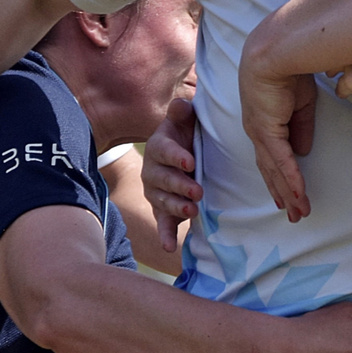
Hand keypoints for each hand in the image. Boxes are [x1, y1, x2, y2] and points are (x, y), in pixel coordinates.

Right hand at [142, 98, 200, 252]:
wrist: (182, 155)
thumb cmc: (186, 135)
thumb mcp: (185, 121)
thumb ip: (182, 112)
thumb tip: (181, 105)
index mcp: (159, 147)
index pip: (164, 151)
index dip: (176, 156)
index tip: (190, 162)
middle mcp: (153, 171)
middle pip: (163, 180)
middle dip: (179, 186)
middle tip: (198, 191)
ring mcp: (156, 193)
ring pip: (162, 201)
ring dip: (176, 207)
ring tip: (192, 211)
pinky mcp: (162, 211)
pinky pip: (162, 224)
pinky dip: (165, 235)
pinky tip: (170, 247)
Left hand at [237, 55, 315, 221]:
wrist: (275, 52)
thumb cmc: (288, 70)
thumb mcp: (300, 104)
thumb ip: (300, 128)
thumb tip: (303, 152)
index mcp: (263, 123)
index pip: (271, 157)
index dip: (279, 178)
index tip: (287, 196)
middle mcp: (257, 132)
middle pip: (270, 170)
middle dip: (282, 194)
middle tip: (293, 215)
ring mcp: (260, 132)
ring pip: (276, 171)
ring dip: (289, 193)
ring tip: (300, 212)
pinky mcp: (267, 129)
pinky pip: (282, 159)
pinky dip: (291, 177)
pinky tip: (299, 193)